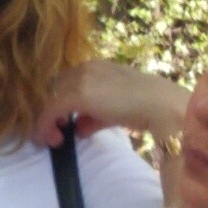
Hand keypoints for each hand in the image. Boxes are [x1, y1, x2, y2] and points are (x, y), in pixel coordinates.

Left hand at [40, 60, 186, 147]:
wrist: (162, 105)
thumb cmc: (145, 108)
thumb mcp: (113, 110)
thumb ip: (93, 117)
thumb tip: (79, 129)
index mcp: (95, 67)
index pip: (65, 84)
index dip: (60, 104)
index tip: (62, 123)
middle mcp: (85, 68)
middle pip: (54, 91)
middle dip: (53, 113)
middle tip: (57, 133)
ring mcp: (80, 79)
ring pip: (50, 100)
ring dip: (48, 121)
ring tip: (55, 139)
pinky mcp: (77, 94)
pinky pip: (50, 111)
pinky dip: (46, 126)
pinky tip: (52, 139)